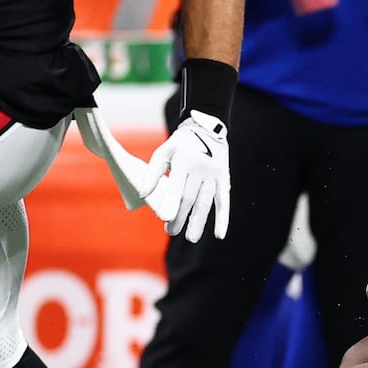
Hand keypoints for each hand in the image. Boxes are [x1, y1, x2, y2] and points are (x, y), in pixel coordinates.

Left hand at [145, 110, 229, 241]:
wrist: (207, 129)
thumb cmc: (180, 144)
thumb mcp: (163, 152)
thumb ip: (152, 172)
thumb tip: (143, 194)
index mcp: (184, 160)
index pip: (177, 185)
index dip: (170, 202)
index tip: (164, 218)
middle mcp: (201, 168)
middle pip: (190, 197)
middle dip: (180, 216)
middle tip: (171, 231)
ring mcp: (215, 175)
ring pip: (206, 202)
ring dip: (199, 222)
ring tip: (191, 238)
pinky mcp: (224, 180)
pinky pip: (223, 202)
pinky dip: (223, 219)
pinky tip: (220, 234)